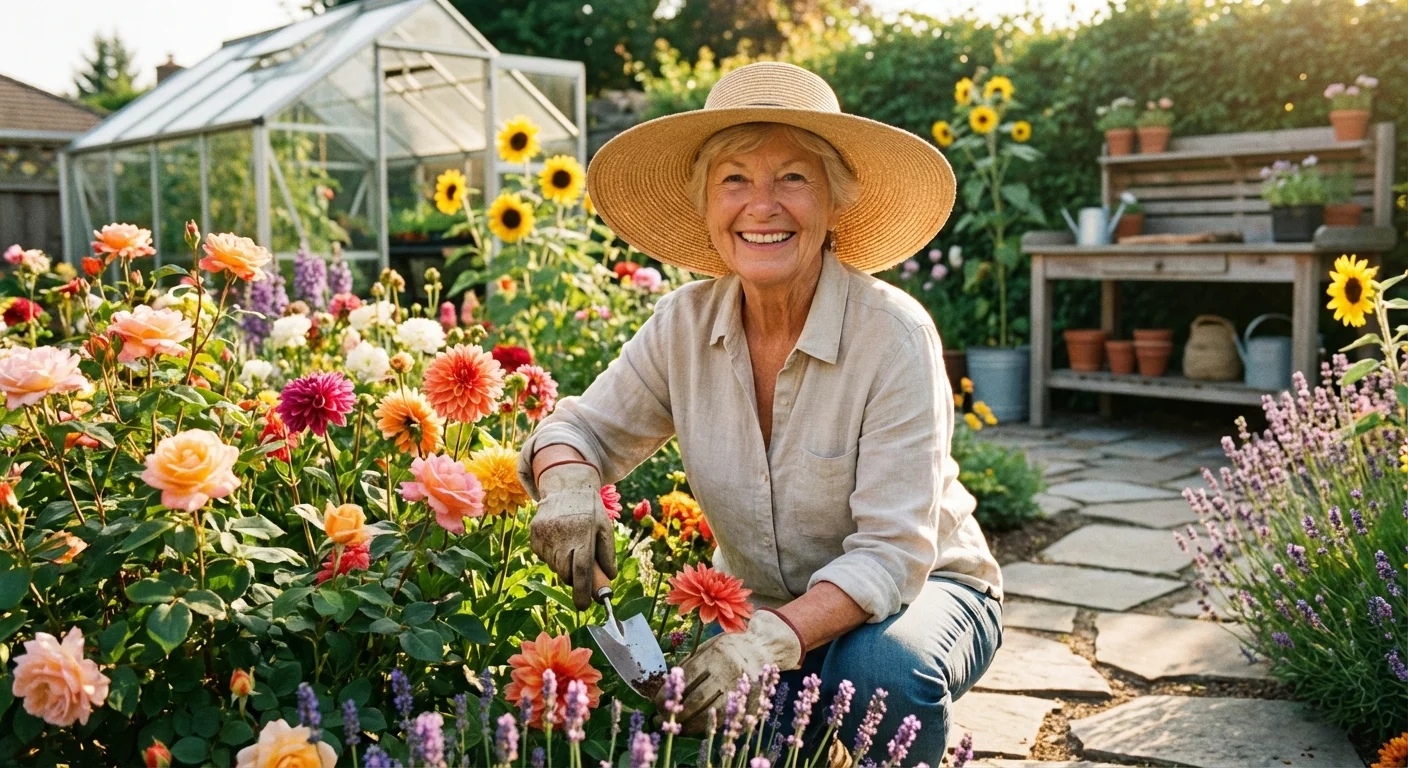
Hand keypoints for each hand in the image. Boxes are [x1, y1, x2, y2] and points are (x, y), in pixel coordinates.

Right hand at [529, 463, 616, 609]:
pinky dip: (552, 555)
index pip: (581, 570)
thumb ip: (608, 555)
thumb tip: (608, 579)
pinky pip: (544, 556)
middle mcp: (561, 535)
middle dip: (574, 577)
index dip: (582, 591)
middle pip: (566, 572)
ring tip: (571, 544)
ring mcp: (544, 534)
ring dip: (564, 564)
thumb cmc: (590, 510)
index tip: (583, 606)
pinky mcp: (534, 534)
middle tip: (581, 565)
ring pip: (554, 566)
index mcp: (582, 533)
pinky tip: (559, 539)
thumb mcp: (605, 528)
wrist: (565, 486)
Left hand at [662, 610, 803, 733]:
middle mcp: (728, 671)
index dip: (668, 693)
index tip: (657, 704)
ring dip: (688, 723)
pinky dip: (707, 725)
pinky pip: (724, 718)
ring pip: (709, 712)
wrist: (764, 647)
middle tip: (661, 719)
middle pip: (696, 699)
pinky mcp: (748, 700)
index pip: (686, 678)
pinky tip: (695, 727)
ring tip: (674, 726)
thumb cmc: (731, 645)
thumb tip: (667, 683)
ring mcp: (740, 688)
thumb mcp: (709, 645)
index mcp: (715, 654)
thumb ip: (691, 662)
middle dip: (675, 712)